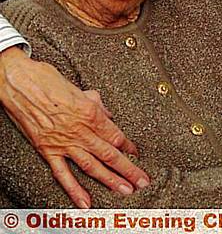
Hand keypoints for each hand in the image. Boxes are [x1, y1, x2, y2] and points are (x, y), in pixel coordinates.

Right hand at [0, 46, 148, 206]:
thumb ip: (95, 103)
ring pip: (92, 166)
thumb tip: (106, 114)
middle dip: (128, 169)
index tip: (137, 154)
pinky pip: (63, 173)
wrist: (20, 82)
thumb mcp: (79, 88)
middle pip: (110, 153)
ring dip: (110, 180)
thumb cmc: (47, 80)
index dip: (129, 146)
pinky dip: (74, 190)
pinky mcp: (47, 150)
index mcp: (90, 112)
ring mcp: (63, 142)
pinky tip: (85, 201)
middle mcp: (80, 130)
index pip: (116, 134)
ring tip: (125, 191)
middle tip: (141, 180)